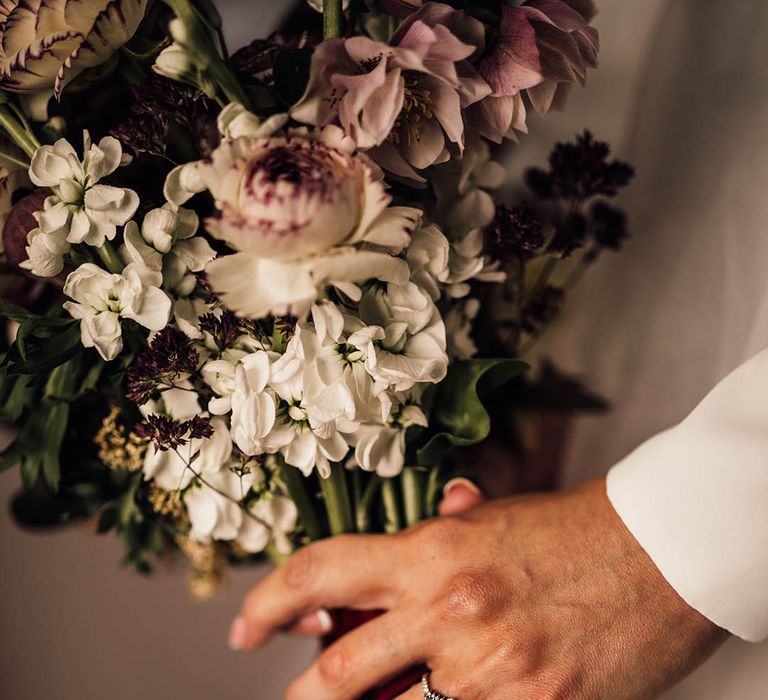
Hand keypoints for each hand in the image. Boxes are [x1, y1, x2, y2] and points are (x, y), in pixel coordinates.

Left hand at [229, 477, 726, 698]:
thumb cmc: (567, 529)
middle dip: (307, 693)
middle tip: (296, 695)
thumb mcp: (489, 520)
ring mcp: (489, 669)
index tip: (247, 627)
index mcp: (432, 551)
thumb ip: (429, 542)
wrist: (654, 552)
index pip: (322, 573)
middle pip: (340, 670)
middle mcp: (448, 610)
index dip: (269, 602)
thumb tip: (377, 572)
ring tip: (388, 695)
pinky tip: (454, 696)